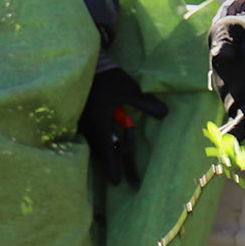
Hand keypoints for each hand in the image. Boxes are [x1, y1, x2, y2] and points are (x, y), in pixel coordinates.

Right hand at [78, 66, 168, 185]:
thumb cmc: (107, 76)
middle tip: (119, 181)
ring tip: (115, 163)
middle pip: (100, 151)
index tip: (118, 183)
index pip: (107, 151)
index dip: (114, 167)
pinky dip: (99, 142)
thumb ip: (145, 103)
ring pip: (94, 143)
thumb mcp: (129, 88)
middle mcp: (88, 126)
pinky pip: (90, 134)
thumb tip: (164, 114)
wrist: (85, 62)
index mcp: (99, 123)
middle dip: (111, 165)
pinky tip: (105, 143)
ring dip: (105, 153)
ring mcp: (81, 122)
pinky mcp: (80, 116)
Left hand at [210, 11, 244, 143]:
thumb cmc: (232, 31)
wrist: (233, 39)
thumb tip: (222, 54)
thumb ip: (224, 40)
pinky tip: (221, 141)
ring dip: (242, 131)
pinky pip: (235, 119)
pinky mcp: (235, 102)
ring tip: (231, 145)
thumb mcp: (227, 29)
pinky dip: (230, 130)